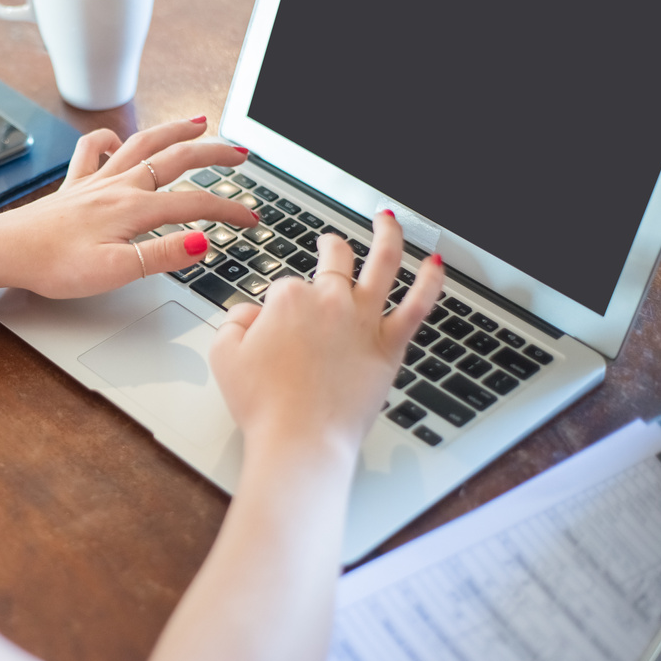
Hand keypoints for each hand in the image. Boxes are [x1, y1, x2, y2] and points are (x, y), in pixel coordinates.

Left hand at [0, 117, 258, 297]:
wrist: (7, 251)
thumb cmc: (54, 265)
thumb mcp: (114, 271)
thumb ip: (161, 255)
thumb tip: (202, 243)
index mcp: (134, 209)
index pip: (196, 205)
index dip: (228, 211)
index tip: (250, 219)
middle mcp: (118, 186)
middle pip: (177, 158)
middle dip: (215, 154)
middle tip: (242, 154)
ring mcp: (96, 181)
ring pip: (144, 144)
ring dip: (175, 131)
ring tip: (200, 122)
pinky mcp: (75, 186)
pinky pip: (95, 150)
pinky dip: (111, 139)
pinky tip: (119, 140)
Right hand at [209, 211, 444, 460]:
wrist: (299, 440)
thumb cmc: (264, 404)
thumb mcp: (223, 356)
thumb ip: (233, 321)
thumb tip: (250, 312)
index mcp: (288, 299)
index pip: (285, 286)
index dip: (277, 306)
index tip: (273, 328)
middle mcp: (330, 301)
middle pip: (334, 260)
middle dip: (330, 247)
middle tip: (329, 244)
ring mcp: (364, 321)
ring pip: (384, 263)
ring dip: (388, 235)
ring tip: (388, 219)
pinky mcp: (390, 346)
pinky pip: (418, 306)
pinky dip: (430, 281)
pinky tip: (436, 263)